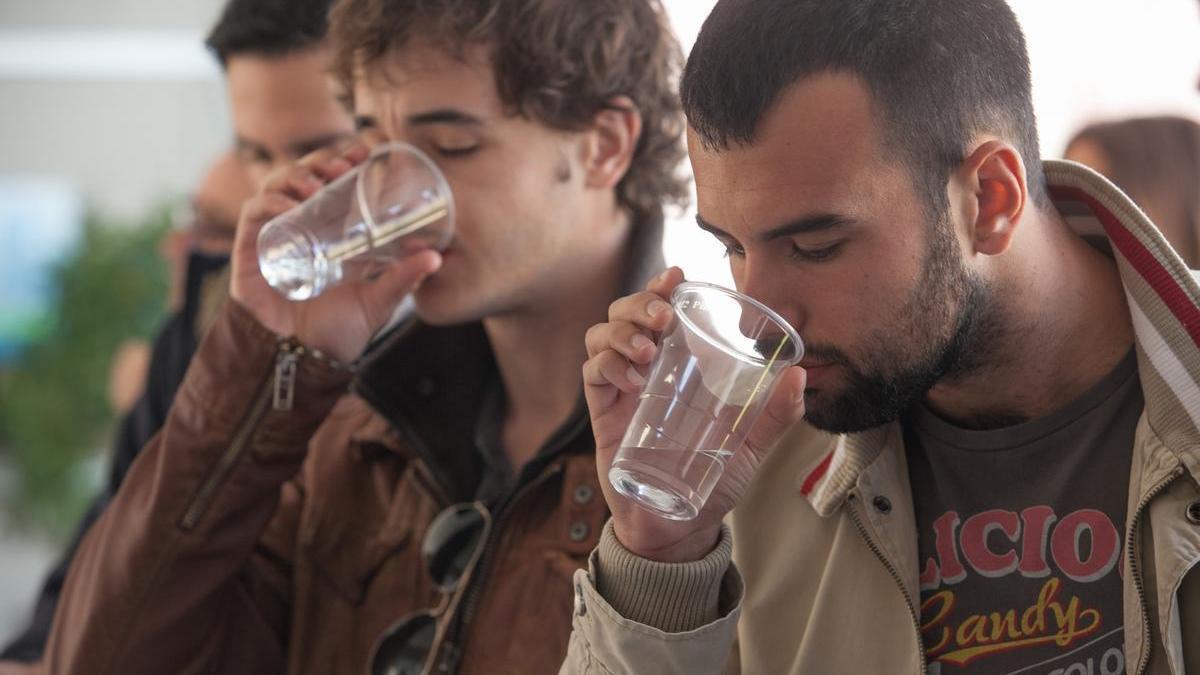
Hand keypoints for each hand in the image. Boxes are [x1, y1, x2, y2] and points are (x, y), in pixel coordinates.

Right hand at [230, 142, 441, 362]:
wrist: (304, 363)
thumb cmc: (338, 332)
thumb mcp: (377, 301)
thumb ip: (402, 278)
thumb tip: (436, 257)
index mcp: (328, 232)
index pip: (330, 181)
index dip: (343, 157)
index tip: (365, 147)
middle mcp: (298, 228)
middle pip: (302, 175)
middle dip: (320, 160)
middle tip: (343, 165)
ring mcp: (273, 237)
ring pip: (275, 186)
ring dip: (296, 175)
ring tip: (318, 184)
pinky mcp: (250, 253)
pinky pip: (254, 214)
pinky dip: (270, 201)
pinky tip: (290, 205)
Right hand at [583, 267, 806, 561]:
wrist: (677, 527)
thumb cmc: (710, 480)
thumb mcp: (750, 446)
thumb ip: (776, 415)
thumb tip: (800, 375)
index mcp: (679, 365)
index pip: (663, 309)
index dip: (663, 286)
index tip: (678, 275)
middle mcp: (645, 368)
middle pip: (626, 312)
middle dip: (641, 303)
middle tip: (664, 317)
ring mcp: (620, 388)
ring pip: (602, 334)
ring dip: (622, 331)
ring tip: (647, 350)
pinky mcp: (602, 412)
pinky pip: (593, 373)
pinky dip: (608, 366)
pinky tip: (632, 380)